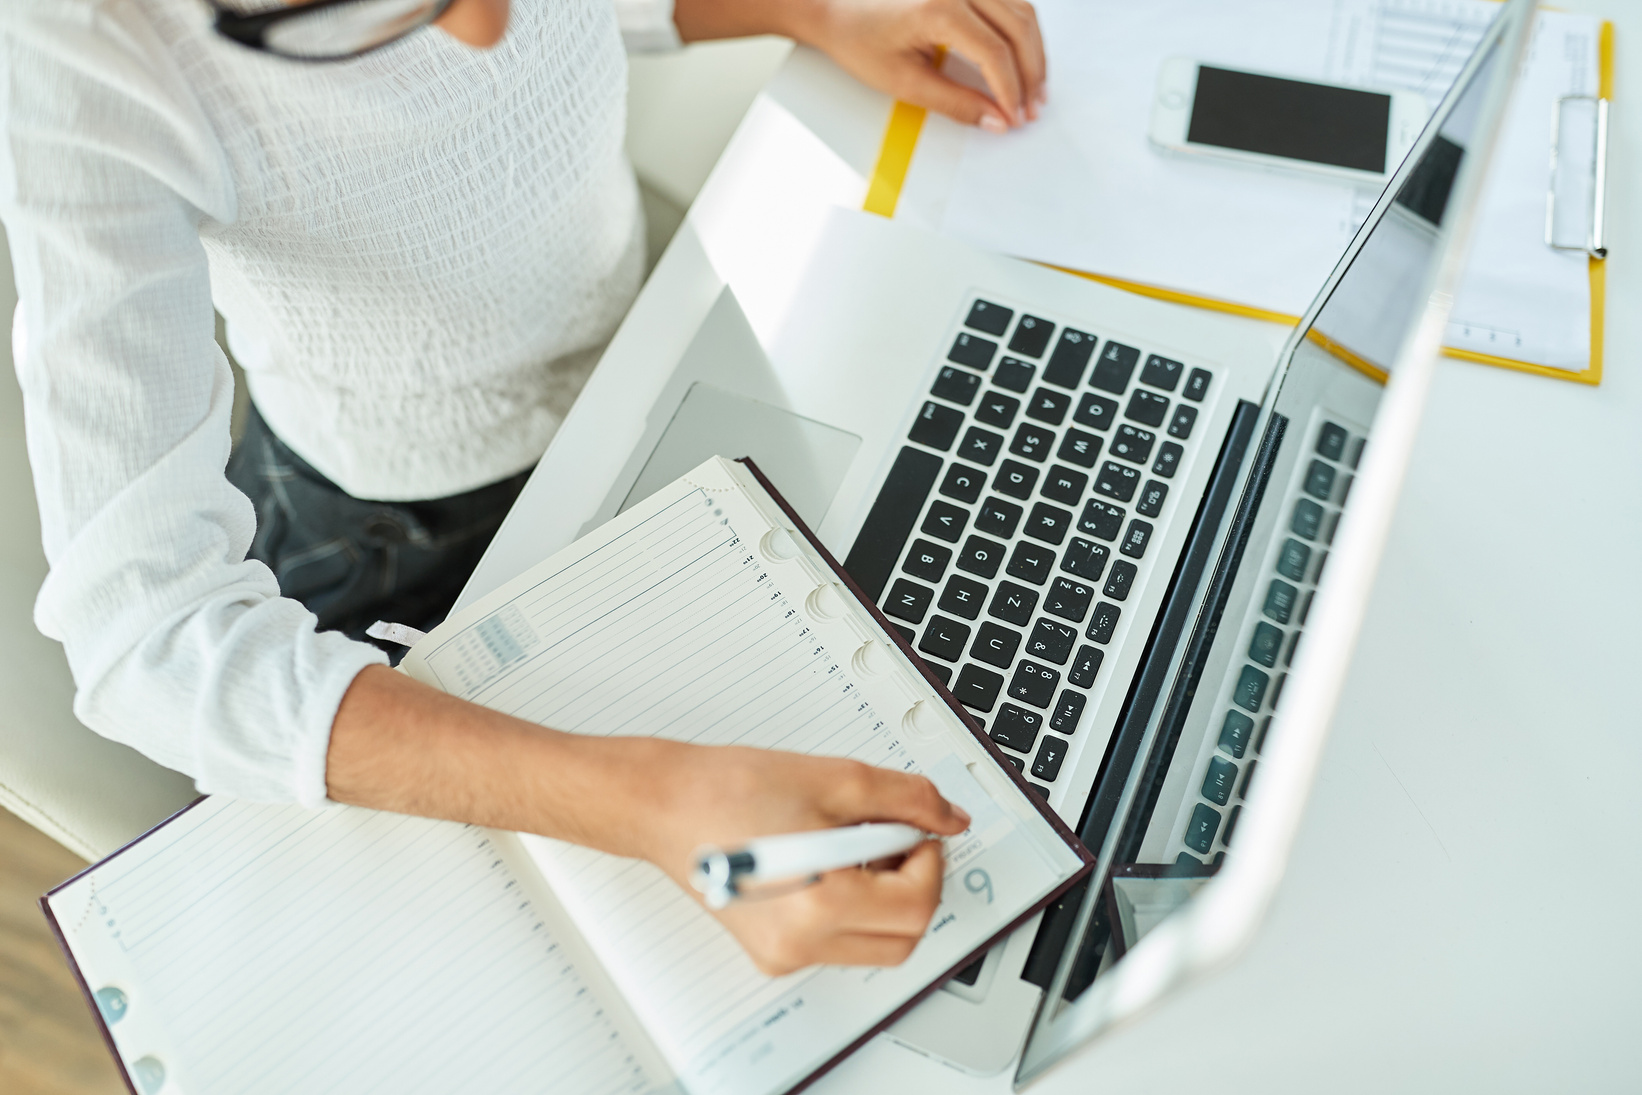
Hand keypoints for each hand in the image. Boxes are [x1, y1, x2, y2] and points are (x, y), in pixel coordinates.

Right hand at [327, 668, 969, 976]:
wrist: (659, 802)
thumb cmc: (723, 789)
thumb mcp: (833, 777)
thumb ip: (904, 798)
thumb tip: (947, 816)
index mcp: (816, 906)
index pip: (916, 903)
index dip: (930, 857)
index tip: (919, 824)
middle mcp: (799, 945)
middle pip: (904, 935)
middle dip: (914, 881)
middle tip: (896, 832)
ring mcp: (784, 954)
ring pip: (877, 943)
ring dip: (887, 893)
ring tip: (854, 840)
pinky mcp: (772, 949)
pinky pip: (841, 938)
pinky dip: (854, 901)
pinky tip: (829, 856)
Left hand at [672, 0, 1046, 131]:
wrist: (833, 7)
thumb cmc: (857, 38)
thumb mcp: (903, 82)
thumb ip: (955, 102)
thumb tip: (995, 120)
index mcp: (939, 8)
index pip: (994, 52)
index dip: (1011, 89)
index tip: (1016, 117)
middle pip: (1019, 27)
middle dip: (1031, 72)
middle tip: (1033, 109)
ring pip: (1022, 11)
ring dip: (1033, 52)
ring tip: (1033, 90)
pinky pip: (1008, 2)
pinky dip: (1021, 32)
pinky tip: (1022, 59)